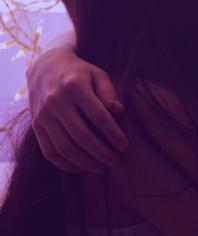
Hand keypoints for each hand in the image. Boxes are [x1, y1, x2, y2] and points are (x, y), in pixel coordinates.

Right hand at [27, 47, 127, 173]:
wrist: (45, 66)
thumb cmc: (79, 73)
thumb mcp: (98, 75)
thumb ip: (109, 93)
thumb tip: (119, 113)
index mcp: (75, 86)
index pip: (98, 116)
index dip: (113, 134)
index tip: (125, 147)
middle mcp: (56, 101)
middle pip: (81, 136)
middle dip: (101, 153)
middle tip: (116, 162)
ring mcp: (43, 115)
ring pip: (64, 148)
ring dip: (85, 163)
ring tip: (101, 169)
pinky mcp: (35, 126)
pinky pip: (49, 152)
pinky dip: (66, 165)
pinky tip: (81, 168)